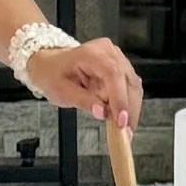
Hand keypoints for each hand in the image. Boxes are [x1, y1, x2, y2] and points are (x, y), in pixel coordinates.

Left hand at [25, 39, 143, 132]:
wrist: (52, 65)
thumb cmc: (55, 76)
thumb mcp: (61, 91)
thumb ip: (82, 101)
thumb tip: (101, 113)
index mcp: (91, 53)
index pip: (113, 74)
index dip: (120, 98)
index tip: (121, 120)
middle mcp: (108, 52)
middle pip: (127, 80)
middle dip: (128, 109)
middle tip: (125, 133)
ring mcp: (117, 58)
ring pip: (133, 86)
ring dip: (131, 109)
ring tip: (124, 130)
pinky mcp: (122, 68)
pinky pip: (131, 87)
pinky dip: (129, 105)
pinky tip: (122, 118)